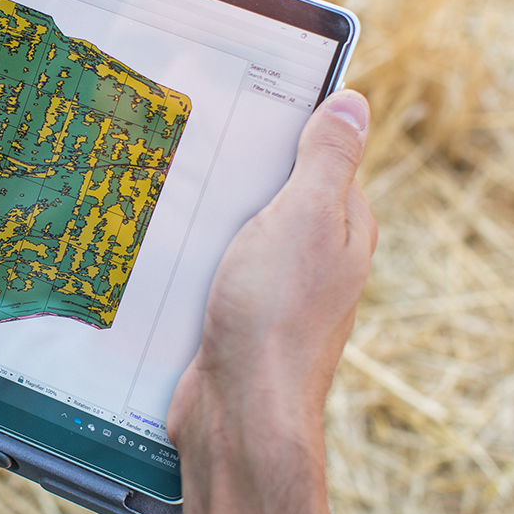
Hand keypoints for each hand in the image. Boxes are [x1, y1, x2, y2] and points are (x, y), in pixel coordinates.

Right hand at [168, 89, 376, 457]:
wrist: (239, 414)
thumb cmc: (277, 315)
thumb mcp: (306, 218)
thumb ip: (327, 160)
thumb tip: (354, 103)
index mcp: (345, 231)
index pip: (323, 159)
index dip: (288, 127)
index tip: (244, 100)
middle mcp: (317, 262)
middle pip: (275, 195)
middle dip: (238, 172)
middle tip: (193, 143)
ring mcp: (274, 294)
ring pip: (236, 234)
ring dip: (206, 218)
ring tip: (167, 188)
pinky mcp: (235, 320)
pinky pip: (209, 272)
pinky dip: (188, 258)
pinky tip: (158, 246)